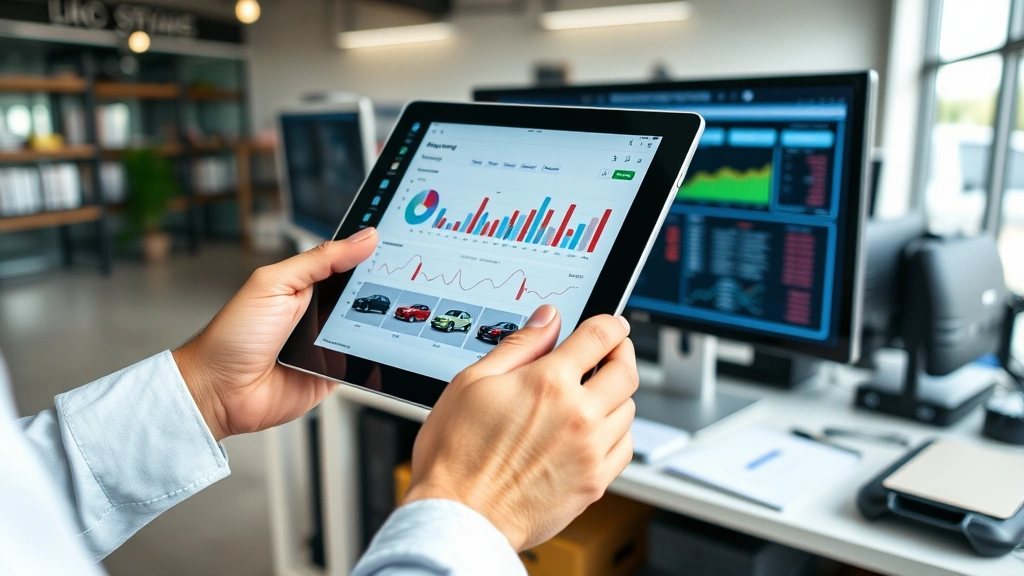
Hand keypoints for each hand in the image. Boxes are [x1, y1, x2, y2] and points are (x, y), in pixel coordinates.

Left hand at [173, 227, 378, 440]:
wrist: (219, 391)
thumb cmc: (232, 336)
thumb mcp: (275, 283)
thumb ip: (319, 260)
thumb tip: (362, 238)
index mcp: (305, 284)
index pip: (347, 263)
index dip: (371, 253)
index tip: (398, 240)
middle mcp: (319, 312)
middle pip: (363, 295)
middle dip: (382, 288)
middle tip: (405, 277)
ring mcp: (328, 343)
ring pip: (369, 328)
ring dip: (379, 323)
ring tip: (394, 311)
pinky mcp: (334, 372)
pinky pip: (365, 362)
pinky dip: (375, 356)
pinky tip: (384, 345)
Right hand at [404, 305, 637, 550]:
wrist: (458, 516)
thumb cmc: (456, 455)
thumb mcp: (472, 382)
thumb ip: (519, 346)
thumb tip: (547, 319)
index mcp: (548, 383)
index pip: (600, 337)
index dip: (611, 324)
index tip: (613, 325)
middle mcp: (578, 415)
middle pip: (626, 371)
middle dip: (623, 353)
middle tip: (613, 351)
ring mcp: (590, 451)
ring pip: (629, 410)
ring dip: (617, 395)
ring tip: (596, 394)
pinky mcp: (594, 484)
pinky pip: (624, 449)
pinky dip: (617, 434)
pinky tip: (595, 432)